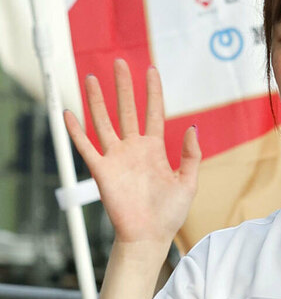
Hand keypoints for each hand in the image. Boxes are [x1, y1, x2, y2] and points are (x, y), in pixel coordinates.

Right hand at [64, 59, 199, 254]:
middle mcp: (134, 149)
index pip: (154, 113)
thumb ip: (192, 155)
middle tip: (119, 62)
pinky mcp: (101, 171)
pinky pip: (86, 147)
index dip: (153, 92)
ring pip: (104, 122)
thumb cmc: (170, 213)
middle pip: (127, 110)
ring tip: (91, 77)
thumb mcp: (188, 181)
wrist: (149, 236)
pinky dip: (77, 130)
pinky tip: (69, 113)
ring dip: (97, 100)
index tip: (151, 70)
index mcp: (155, 149)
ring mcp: (117, 158)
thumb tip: (194, 127)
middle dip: (124, 86)